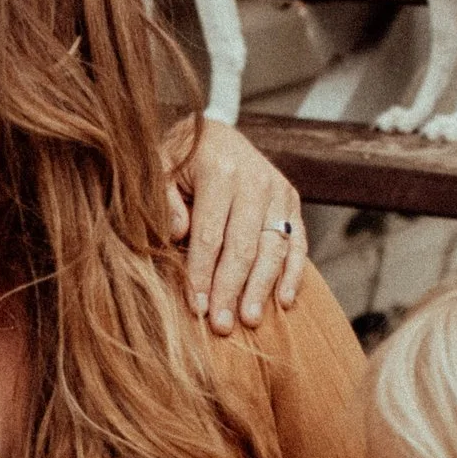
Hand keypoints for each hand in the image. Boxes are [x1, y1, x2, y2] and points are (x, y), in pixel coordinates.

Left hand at [166, 119, 305, 334]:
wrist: (215, 132)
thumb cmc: (178, 159)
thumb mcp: (159, 170)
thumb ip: (163, 200)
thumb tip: (177, 234)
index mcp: (219, 170)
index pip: (211, 234)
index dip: (203, 274)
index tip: (195, 307)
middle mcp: (255, 179)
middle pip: (244, 246)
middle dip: (231, 289)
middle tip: (222, 325)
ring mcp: (278, 190)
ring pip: (274, 248)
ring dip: (262, 288)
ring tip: (250, 320)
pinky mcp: (292, 200)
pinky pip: (298, 242)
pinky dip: (294, 273)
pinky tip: (284, 301)